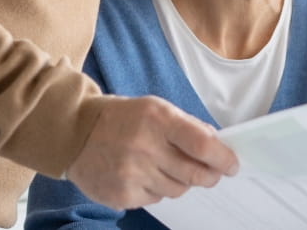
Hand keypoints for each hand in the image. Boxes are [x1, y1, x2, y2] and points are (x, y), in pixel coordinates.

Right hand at [66, 96, 238, 209]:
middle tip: (212, 174)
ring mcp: (132, 174)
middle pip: (195, 174)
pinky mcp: (122, 195)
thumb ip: (187, 125)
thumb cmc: (121, 118)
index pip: (203, 145)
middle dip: (210, 176)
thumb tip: (217, 145)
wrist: (73, 134)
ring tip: (165, 167)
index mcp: (158, 120)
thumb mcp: (155, 108)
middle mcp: (145, 147)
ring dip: (180, 181)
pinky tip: (144, 175)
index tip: (232, 165)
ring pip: (177, 190)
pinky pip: (156, 199)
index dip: (223, 159)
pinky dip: (157, 189)